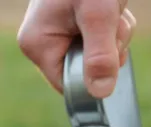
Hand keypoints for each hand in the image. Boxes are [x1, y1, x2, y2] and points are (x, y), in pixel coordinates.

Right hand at [17, 0, 136, 98]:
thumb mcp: (100, 14)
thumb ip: (99, 54)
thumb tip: (100, 92)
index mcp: (36, 43)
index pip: (67, 85)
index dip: (93, 73)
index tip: (109, 48)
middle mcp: (41, 41)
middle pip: (83, 69)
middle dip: (107, 50)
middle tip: (112, 21)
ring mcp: (56, 33)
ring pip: (95, 55)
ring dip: (114, 37)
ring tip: (112, 9)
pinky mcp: (72, 25)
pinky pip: (98, 40)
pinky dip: (113, 28)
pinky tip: (112, 9)